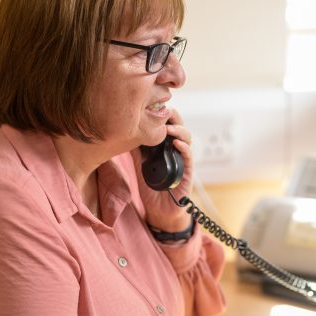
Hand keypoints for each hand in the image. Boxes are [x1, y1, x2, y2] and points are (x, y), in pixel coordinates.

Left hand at [134, 108, 193, 233]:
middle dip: (173, 116)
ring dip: (178, 130)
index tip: (152, 106)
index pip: (167, 124)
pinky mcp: (188, 171)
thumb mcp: (140, 165)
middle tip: (164, 110)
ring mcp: (183, 159)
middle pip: (179, 126)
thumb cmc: (152, 187)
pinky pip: (189, 156)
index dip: (163, 114)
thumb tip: (125, 133)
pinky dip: (184, 148)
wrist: (159, 209)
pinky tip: (177, 143)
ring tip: (168, 128)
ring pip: (187, 137)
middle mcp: (176, 149)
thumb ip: (137, 150)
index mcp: (166, 145)